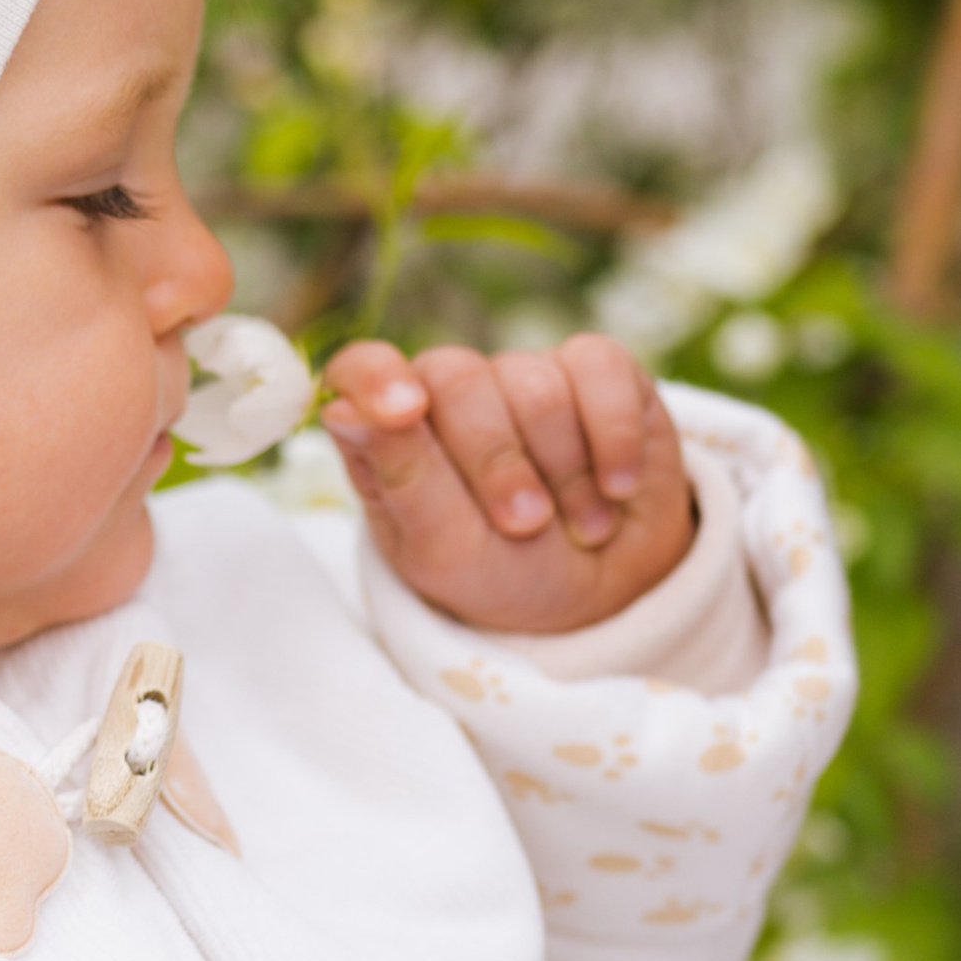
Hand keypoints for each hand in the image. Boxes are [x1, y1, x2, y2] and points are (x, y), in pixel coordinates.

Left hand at [322, 333, 694, 633]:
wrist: (605, 591)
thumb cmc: (504, 572)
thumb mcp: (444, 548)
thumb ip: (402, 477)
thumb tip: (343, 410)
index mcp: (395, 431)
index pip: (361, 371)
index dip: (376, 378)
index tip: (402, 412)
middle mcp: (453, 391)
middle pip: (457, 378)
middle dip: (497, 464)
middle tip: (524, 527)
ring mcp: (524, 373)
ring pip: (535, 385)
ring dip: (565, 473)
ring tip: (580, 528)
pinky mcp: (594, 369)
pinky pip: (599, 369)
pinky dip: (613, 438)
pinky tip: (618, 486)